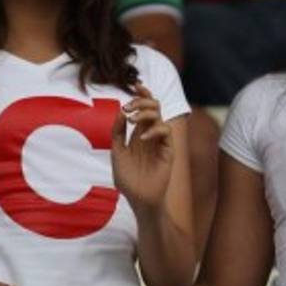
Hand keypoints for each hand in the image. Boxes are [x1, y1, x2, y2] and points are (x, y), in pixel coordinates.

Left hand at [112, 84, 172, 213]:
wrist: (139, 199)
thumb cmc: (128, 180)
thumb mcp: (117, 153)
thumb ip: (118, 134)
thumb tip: (120, 113)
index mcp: (138, 134)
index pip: (142, 109)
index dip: (141, 96)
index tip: (135, 85)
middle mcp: (150, 135)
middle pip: (154, 108)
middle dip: (142, 100)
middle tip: (129, 105)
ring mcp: (160, 142)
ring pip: (160, 116)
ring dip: (146, 112)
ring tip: (133, 118)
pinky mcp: (168, 151)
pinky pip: (166, 132)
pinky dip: (154, 130)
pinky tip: (143, 137)